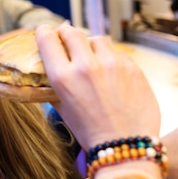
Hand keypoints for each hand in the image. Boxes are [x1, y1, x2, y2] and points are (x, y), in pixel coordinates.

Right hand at [36, 24, 160, 150]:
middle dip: (66, 33)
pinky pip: (117, 53)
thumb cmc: (90, 132)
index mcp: (64, 77)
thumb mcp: (62, 109)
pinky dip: (111, 58)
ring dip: (91, 45)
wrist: (126, 146)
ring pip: (97, 39)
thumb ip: (54, 87)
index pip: (47, 39)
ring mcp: (112, 64)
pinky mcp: (132, 67)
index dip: (44, 33)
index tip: (45, 32)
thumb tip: (48, 70)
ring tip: (92, 56)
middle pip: (71, 32)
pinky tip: (110, 72)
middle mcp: (86, 66)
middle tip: (66, 38)